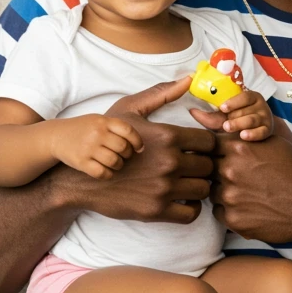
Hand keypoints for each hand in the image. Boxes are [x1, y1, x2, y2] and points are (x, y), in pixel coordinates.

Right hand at [50, 76, 215, 223]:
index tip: (199, 148)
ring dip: (199, 185)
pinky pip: (192, 213)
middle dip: (204, 165)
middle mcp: (169, 162)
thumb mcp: (129, 111)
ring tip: (189, 181)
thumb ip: (161, 94)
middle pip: (210, 166)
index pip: (210, 141)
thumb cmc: (107, 140)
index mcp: (168, 136)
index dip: (207, 145)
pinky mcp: (157, 211)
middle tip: (195, 166)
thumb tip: (188, 79)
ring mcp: (163, 188)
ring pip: (204, 189)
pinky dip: (191, 206)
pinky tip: (181, 198)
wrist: (81, 179)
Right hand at [51, 114, 143, 179]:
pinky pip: (102, 173)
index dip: (137, 141)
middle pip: (123, 147)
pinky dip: (108, 174)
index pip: (128, 130)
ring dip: (119, 165)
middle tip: (124, 156)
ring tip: (116, 164)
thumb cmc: (83, 129)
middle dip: (128, 154)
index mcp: (102, 121)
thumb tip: (140, 145)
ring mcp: (88, 148)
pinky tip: (107, 171)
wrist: (55, 136)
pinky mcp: (81, 162)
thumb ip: (117, 128)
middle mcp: (96, 133)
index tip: (139, 148)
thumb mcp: (98, 120)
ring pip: (115, 161)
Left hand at [190, 89, 273, 140]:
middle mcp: (260, 106)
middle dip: (235, 117)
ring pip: (252, 120)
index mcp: (250, 97)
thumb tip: (191, 111)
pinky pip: (261, 132)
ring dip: (240, 124)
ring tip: (229, 128)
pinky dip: (253, 134)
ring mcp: (265, 118)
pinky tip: (244, 136)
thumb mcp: (225, 117)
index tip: (222, 108)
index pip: (244, 96)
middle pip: (246, 110)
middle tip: (225, 125)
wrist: (259, 132)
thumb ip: (210, 115)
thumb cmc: (238, 122)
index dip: (233, 102)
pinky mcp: (268, 130)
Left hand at [210, 133, 291, 243]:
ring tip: (246, 194)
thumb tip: (225, 131)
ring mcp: (230, 196)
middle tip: (236, 178)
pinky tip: (249, 208)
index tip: (219, 156)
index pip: (208, 145)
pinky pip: (219, 212)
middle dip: (216, 172)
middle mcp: (230, 170)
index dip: (213, 151)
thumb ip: (246, 136)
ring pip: (211, 191)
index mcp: (238, 148)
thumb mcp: (274, 143)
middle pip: (206, 168)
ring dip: (223, 191)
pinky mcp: (233, 220)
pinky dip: (229, 210)